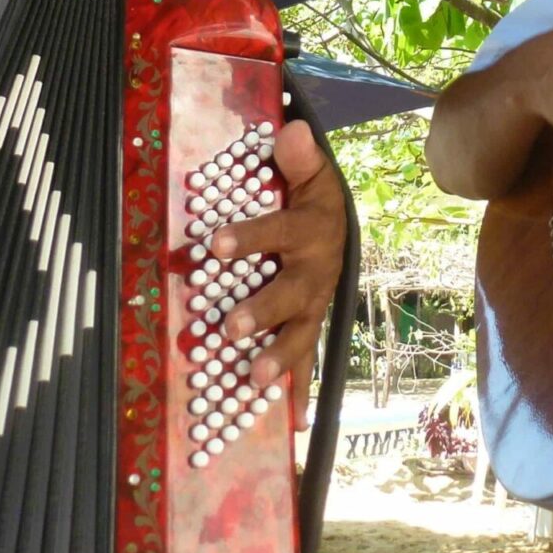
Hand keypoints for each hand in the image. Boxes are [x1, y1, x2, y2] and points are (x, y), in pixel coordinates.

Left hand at [208, 119, 347, 427]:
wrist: (340, 227)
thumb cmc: (312, 198)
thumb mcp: (311, 172)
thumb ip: (299, 157)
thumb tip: (292, 130)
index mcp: (312, 229)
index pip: (279, 231)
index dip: (249, 237)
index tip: (212, 242)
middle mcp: (317, 272)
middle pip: (291, 294)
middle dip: (261, 312)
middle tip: (228, 326)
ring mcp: (314, 305)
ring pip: (299, 333)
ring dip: (276, 357)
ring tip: (251, 376)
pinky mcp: (308, 326)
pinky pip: (304, 361)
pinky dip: (300, 392)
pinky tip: (294, 422)